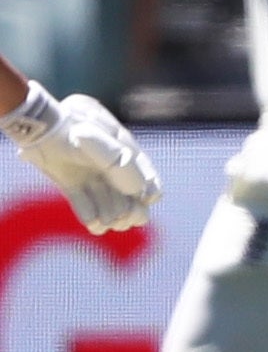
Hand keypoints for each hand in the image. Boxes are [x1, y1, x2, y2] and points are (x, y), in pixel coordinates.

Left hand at [3, 86, 158, 233]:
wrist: (35, 126)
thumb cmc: (66, 127)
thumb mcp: (97, 139)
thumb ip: (117, 163)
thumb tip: (138, 190)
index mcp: (121, 144)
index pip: (142, 168)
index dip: (149, 186)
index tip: (148, 199)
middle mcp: (107, 159)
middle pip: (126, 188)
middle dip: (128, 207)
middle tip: (125, 221)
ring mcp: (88, 171)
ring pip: (105, 196)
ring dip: (109, 212)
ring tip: (107, 224)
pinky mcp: (69, 181)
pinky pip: (82, 199)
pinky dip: (88, 212)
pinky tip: (93, 225)